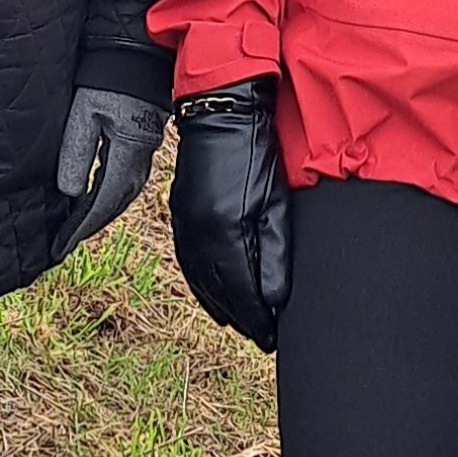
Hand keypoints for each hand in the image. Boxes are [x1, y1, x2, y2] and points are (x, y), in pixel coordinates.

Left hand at [54, 86, 166, 245]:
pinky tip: (94, 199)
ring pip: (122, 194)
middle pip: (115, 203)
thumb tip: (71, 193)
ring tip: (77, 228)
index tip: (63, 243)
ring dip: (101, 213)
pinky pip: (125, 180)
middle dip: (91, 226)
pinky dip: (109, 196)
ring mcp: (145, 152)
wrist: (135, 55)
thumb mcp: (84, 114)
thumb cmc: (106, 80)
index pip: (103, 201)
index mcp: (127, 153)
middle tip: (66, 242)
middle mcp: (140, 158)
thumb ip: (77, 152)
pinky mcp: (142, 144)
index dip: (82, 226)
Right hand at [168, 81, 290, 349]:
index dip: (258, 322)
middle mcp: (199, 238)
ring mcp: (185, 229)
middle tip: (262, 338)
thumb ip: (275, 254)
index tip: (273, 340)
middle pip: (220, 295)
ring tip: (242, 323)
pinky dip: (204, 287)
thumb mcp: (276, 204)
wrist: (220, 116)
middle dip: (242, 320)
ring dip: (222, 308)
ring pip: (202, 284)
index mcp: (225, 236)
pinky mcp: (181, 218)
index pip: (242, 295)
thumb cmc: (255, 156)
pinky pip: (191, 266)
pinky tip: (216, 294)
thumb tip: (274, 301)